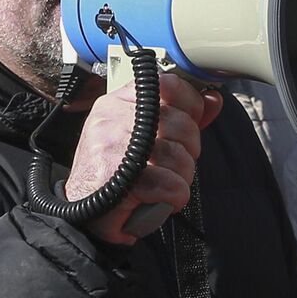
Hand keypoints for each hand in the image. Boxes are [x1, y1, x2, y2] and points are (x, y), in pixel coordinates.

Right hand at [65, 73, 224, 244]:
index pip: (169, 85)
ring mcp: (114, 148)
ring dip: (181, 176)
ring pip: (178, 155)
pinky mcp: (120, 180)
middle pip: (180, 123)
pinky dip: (174, 197)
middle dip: (188, 149)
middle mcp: (113, 119)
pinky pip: (170, 184)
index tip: (189, 125)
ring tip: (165, 183)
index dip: (191, 107)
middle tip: (172, 164)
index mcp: (118, 102)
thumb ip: (180, 116)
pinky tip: (162, 199)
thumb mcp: (144, 135)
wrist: (83, 212)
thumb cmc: (115, 171)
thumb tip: (213, 100)